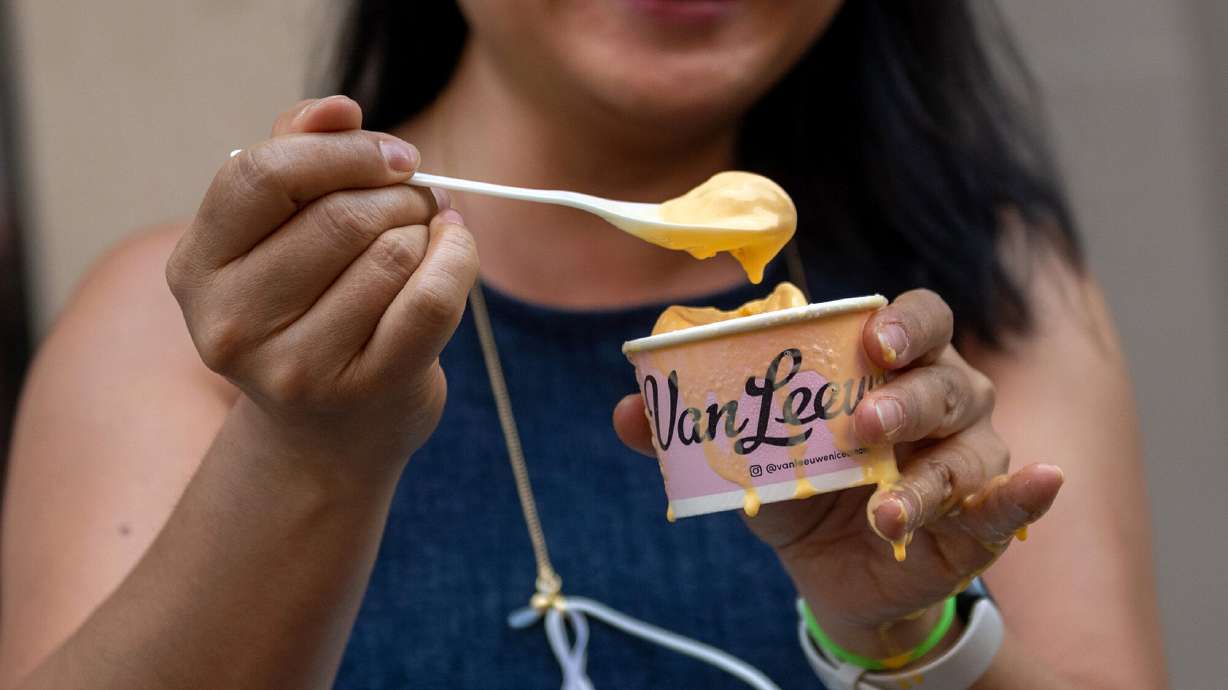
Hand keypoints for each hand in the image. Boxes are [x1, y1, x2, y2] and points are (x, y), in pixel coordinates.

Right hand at [167, 96, 476, 480]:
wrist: (328, 434)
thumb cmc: (309, 308)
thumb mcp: (280, 235)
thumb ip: (298, 155)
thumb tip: (339, 108)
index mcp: (198, 267)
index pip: (260, 175)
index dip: (341, 151)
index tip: (395, 154)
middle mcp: (232, 323)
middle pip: (340, 216)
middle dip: (399, 193)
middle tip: (421, 197)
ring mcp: (296, 366)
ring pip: (393, 254)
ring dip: (428, 228)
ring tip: (427, 235)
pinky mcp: (365, 391)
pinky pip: (432, 299)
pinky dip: (458, 259)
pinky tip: (454, 251)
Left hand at [614, 289, 1062, 659]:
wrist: (825, 566)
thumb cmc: (796, 485)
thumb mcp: (745, 456)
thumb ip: (693, 429)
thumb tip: (625, 409)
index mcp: (888, 367)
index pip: (916, 320)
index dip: (902, 322)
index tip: (871, 341)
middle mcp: (942, 400)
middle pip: (947, 380)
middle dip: (909, 400)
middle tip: (865, 424)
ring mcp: (969, 458)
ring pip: (973, 449)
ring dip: (934, 475)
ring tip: (889, 508)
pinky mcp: (980, 520)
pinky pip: (1011, 501)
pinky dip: (1023, 494)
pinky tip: (1039, 483)